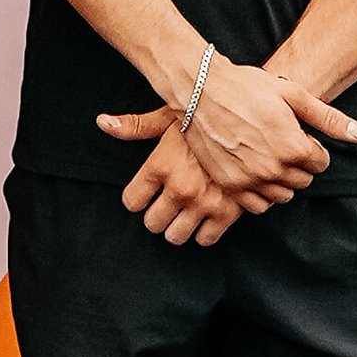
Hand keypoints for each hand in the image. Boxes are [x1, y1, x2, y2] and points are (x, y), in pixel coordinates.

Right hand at [97, 55, 356, 208]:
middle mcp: (273, 168)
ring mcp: (249, 178)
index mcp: (294, 147)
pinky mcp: (228, 184)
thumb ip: (329, 119)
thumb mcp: (292, 94)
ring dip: (280, 180)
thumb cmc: (246, 86)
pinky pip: (256, 205)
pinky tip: (254, 174)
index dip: (311, 146)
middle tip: (278, 143)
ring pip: (282, 195)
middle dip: (297, 164)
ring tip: (266, 157)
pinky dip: (260, 194)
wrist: (199, 88)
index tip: (295, 133)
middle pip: (303, 180)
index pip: (320, 163)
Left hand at [117, 127, 243, 245]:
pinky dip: (203, 232)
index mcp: (160, 166)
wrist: (254, 127)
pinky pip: (206, 239)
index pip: (132, 201)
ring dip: (176, 227)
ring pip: (175, 236)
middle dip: (156, 215)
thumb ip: (136, 125)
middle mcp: (179, 188)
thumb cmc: (208, 118)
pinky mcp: (228, 213)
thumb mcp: (169, 116)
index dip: (136, 198)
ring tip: (183, 214)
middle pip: (152, 223)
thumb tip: (102, 122)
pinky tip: (205, 217)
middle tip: (165, 206)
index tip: (144, 195)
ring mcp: (204, 203)